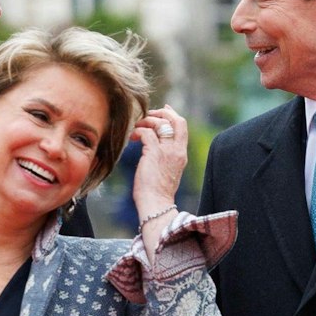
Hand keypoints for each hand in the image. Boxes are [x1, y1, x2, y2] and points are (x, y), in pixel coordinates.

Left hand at [131, 105, 189, 238]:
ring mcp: (167, 151)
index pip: (182, 127)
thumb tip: (153, 147)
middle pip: (177, 121)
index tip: (165, 110)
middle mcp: (177, 151)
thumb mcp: (166, 172)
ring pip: (161, 124)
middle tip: (149, 114)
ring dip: (147, 121)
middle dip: (162, 113)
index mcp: (181, 154)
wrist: (156, 205)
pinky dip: (138, 131)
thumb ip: (165, 157)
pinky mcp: (154, 153)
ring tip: (136, 127)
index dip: (173, 115)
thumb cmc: (156, 193)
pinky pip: (147, 133)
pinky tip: (132, 138)